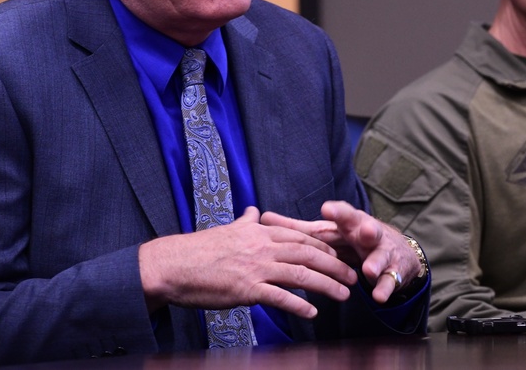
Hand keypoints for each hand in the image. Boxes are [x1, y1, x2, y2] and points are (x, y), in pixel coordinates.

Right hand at [139, 206, 357, 318]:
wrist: (172, 265)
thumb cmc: (198, 250)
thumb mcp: (227, 230)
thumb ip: (246, 222)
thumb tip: (254, 211)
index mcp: (260, 232)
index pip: (301, 236)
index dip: (325, 245)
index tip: (341, 253)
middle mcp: (263, 247)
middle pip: (309, 253)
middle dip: (335, 265)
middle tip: (352, 276)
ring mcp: (256, 268)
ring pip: (301, 274)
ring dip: (327, 285)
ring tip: (344, 295)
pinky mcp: (246, 289)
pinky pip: (280, 297)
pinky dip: (299, 305)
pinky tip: (313, 313)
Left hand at [263, 201, 424, 303]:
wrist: (393, 251)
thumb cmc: (351, 239)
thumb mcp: (326, 232)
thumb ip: (296, 228)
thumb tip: (262, 217)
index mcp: (349, 223)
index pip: (343, 214)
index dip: (337, 212)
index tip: (327, 208)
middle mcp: (367, 233)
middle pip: (366, 227)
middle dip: (366, 229)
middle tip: (364, 230)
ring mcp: (381, 252)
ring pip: (379, 255)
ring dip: (374, 262)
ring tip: (367, 270)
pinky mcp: (392, 271)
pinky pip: (388, 280)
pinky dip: (384, 287)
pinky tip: (378, 296)